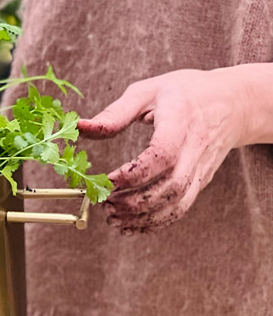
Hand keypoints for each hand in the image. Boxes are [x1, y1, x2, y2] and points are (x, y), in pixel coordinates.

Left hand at [77, 68, 257, 233]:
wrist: (234, 102)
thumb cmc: (185, 93)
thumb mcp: (148, 91)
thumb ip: (115, 113)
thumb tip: (81, 127)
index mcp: (181, 121)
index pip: (163, 154)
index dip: (135, 173)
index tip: (109, 179)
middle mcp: (195, 149)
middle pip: (172, 185)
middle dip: (136, 201)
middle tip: (105, 205)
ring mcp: (201, 168)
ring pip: (179, 202)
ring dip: (145, 217)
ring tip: (114, 219)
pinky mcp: (201, 180)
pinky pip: (183, 207)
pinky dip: (158, 221)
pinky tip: (134, 224)